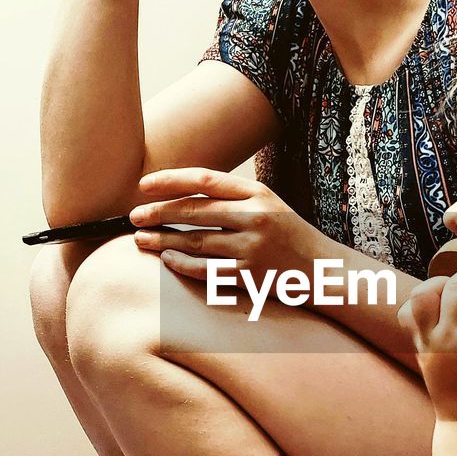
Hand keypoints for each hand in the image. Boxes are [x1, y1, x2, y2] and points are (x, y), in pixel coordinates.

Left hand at [130, 168, 317, 285]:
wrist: (322, 269)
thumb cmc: (287, 234)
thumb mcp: (267, 204)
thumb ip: (231, 196)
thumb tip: (181, 192)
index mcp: (257, 193)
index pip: (203, 181)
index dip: (169, 181)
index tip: (143, 186)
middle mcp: (254, 216)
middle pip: (194, 211)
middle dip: (158, 212)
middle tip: (133, 216)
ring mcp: (253, 246)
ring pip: (196, 241)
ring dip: (163, 239)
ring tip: (140, 238)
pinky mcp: (251, 274)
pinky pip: (207, 269)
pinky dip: (183, 264)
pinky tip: (166, 259)